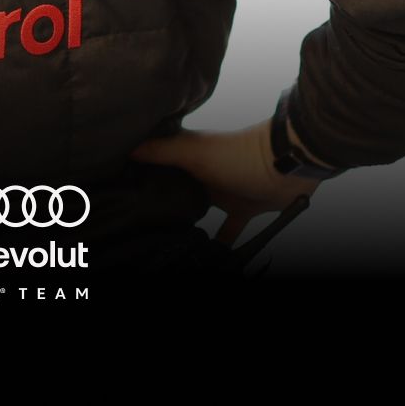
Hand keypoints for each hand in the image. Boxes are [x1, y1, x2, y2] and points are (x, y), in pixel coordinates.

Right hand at [131, 117, 324, 246]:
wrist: (286, 167)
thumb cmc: (238, 154)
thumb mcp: (193, 151)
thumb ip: (161, 150)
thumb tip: (125, 149)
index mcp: (187, 153)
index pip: (156, 161)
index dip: (138, 172)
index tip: (118, 189)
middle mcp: (201, 171)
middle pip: (174, 188)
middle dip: (160, 202)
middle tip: (138, 224)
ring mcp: (221, 191)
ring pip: (196, 211)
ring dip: (186, 224)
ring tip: (167, 242)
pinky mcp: (241, 210)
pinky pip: (226, 232)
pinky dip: (219, 244)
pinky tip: (208, 257)